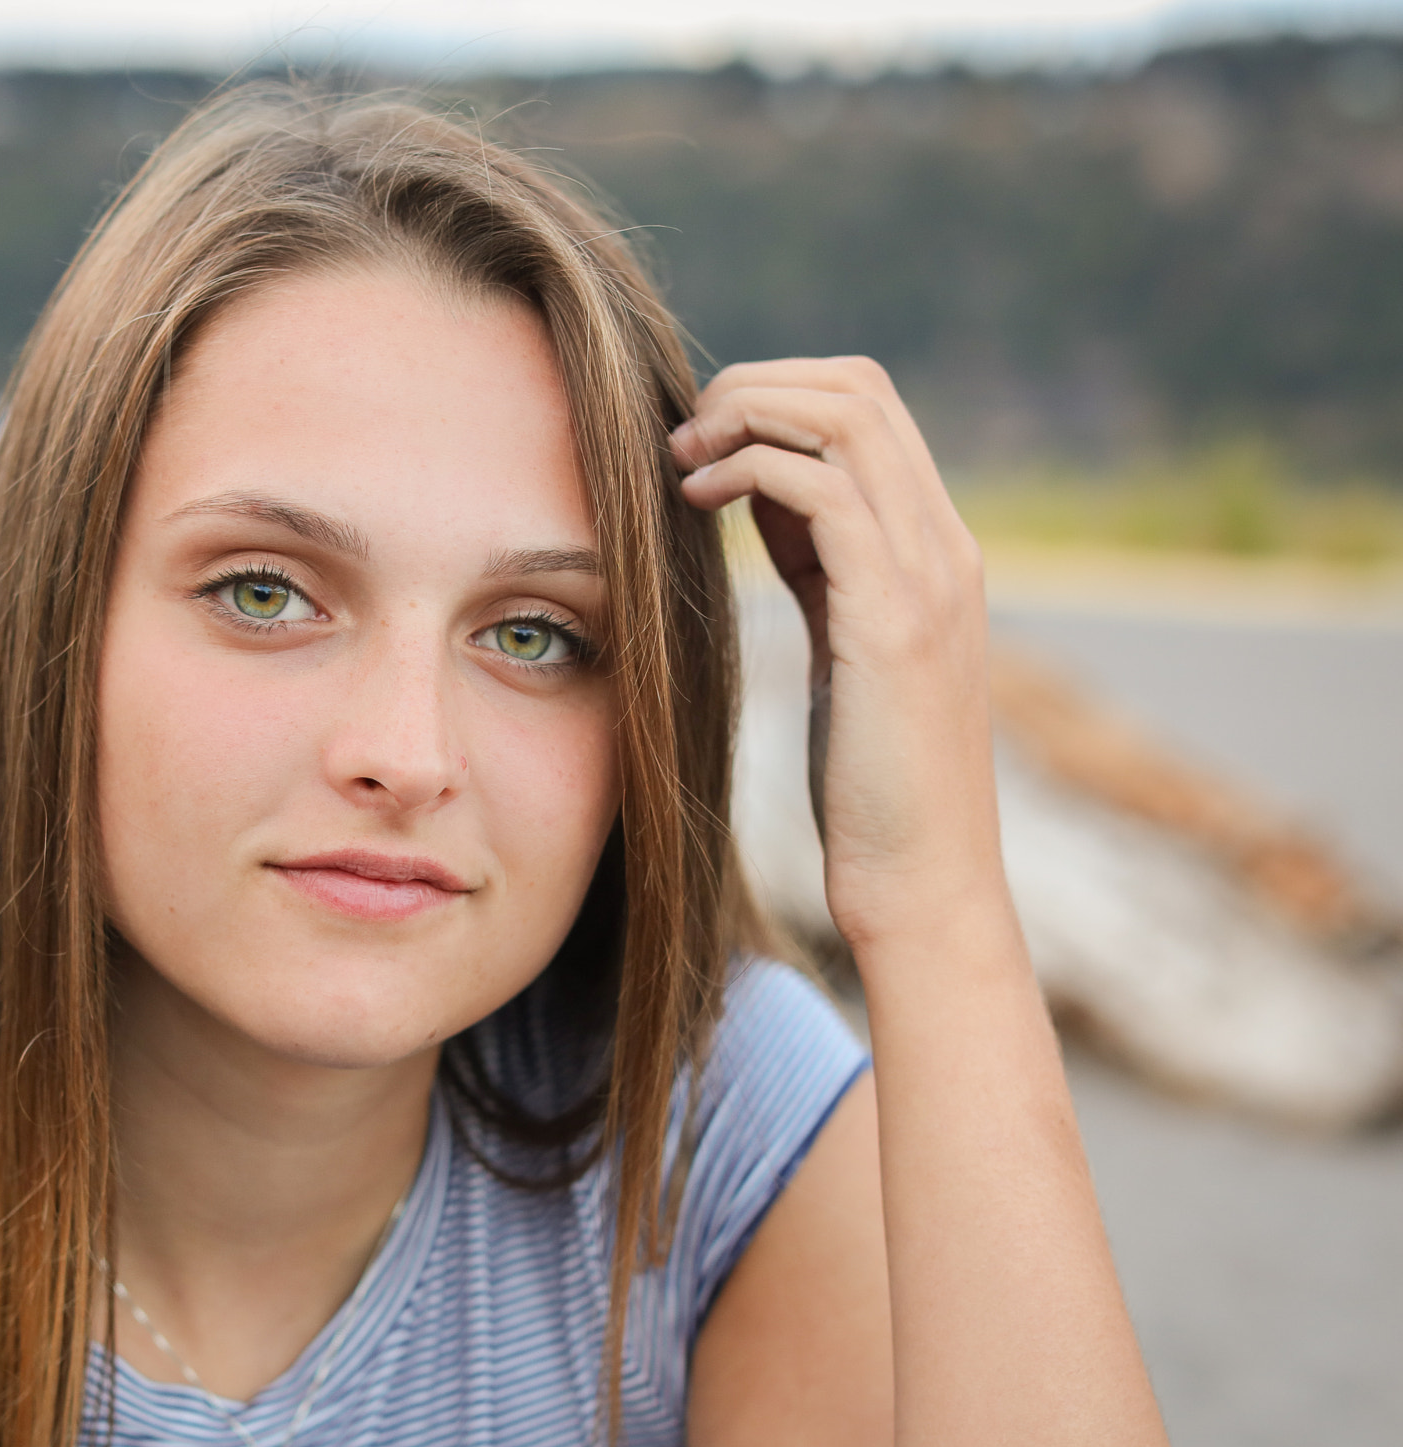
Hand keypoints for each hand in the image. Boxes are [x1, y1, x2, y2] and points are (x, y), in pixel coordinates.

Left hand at [669, 356, 1006, 949]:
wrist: (923, 880)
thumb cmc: (871, 783)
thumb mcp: (844, 647)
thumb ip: (821, 566)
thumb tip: (760, 494)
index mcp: (935, 548)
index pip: (868, 408)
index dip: (778, 398)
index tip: (705, 444)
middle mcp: (945, 546)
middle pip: (859, 388)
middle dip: (755, 387)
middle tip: (681, 436)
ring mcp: (929, 576)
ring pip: (844, 418)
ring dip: (745, 417)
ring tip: (680, 459)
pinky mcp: (895, 620)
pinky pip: (823, 492)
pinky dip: (748, 473)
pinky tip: (696, 503)